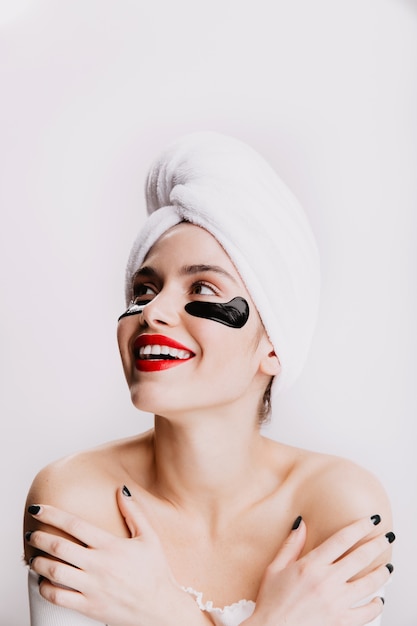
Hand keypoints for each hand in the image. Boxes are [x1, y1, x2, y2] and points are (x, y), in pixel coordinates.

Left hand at [26, 487, 210, 625]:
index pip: (75, 524)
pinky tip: (44, 582)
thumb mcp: (150, 537)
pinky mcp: (89, 607)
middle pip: (59, 547)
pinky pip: (58, 597)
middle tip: (31, 534)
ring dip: (39, 562)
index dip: (53, 515)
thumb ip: (134, 512)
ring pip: (54, 572)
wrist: (160, 609)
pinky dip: (45, 588)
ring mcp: (92, 587)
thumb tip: (121, 490)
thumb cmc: (156, 571)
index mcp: (111, 546)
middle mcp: (99, 565)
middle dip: (39, 537)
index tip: (38, 509)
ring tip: (34, 557)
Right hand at [244, 515, 393, 625]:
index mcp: (311, 565)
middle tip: (387, 537)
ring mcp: (336, 602)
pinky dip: (376, 605)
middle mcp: (326, 581)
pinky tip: (379, 599)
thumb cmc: (271, 602)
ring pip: (369, 584)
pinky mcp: (341, 621)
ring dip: (382, 573)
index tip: (371, 521)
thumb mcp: (275, 567)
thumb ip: (291, 544)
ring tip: (388, 567)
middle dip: (377, 544)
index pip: (342, 540)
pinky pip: (367, 613)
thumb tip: (300, 522)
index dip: (360, 527)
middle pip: (360, 557)